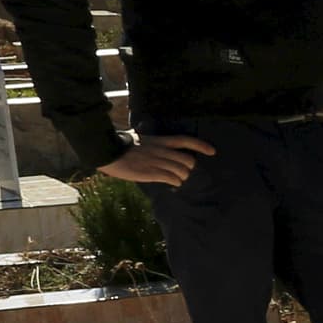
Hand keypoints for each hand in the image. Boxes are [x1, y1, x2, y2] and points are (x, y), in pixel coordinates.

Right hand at [99, 133, 214, 187]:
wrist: (109, 152)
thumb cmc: (122, 146)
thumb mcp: (142, 139)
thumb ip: (155, 143)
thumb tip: (161, 147)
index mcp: (161, 140)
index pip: (186, 141)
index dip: (201, 146)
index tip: (212, 151)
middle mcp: (163, 150)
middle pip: (188, 160)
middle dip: (188, 168)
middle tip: (183, 172)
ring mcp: (158, 162)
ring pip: (181, 171)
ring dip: (182, 177)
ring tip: (177, 179)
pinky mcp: (151, 173)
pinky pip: (171, 179)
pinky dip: (175, 183)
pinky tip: (172, 184)